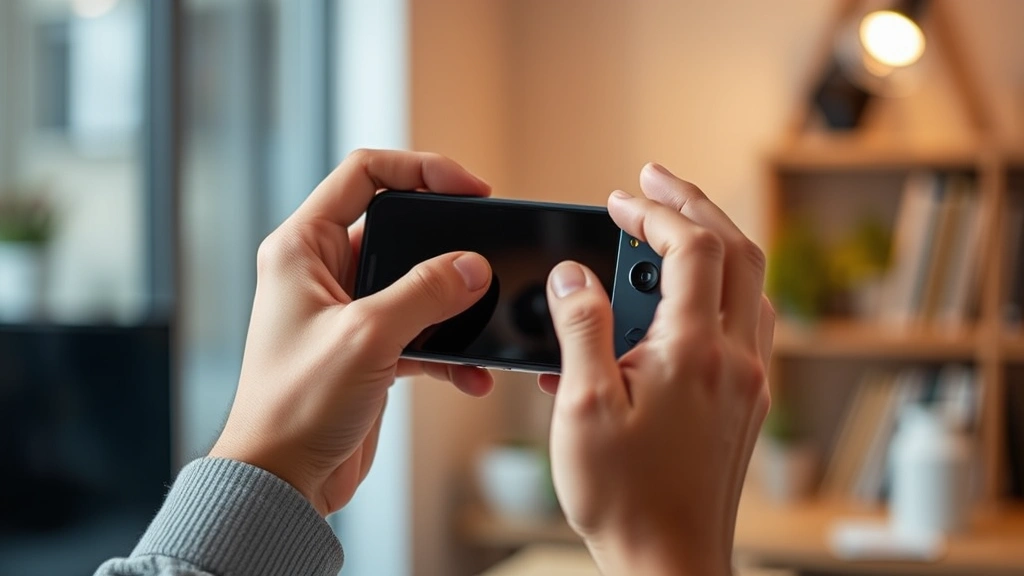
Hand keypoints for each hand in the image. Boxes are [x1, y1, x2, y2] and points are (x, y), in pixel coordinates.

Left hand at [210, 149, 496, 515]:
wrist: (281, 480)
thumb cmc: (295, 406)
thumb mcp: (367, 337)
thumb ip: (425, 294)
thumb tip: (472, 267)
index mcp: (303, 247)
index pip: (364, 173)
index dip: (421, 169)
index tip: (471, 188)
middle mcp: (322, 271)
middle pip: (398, 228)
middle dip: (446, 245)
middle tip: (486, 252)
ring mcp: (346, 311)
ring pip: (415, 284)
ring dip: (452, 306)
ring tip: (485, 322)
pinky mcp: (367, 349)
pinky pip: (418, 331)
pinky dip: (447, 349)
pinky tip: (470, 374)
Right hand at [539, 163, 774, 575]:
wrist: (669, 560)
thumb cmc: (625, 496)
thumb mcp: (583, 409)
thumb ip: (580, 330)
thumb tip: (573, 275)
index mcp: (694, 353)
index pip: (689, 249)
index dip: (654, 212)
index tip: (619, 198)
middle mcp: (736, 358)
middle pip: (736, 250)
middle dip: (695, 203)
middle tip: (656, 179)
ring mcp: (750, 379)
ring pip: (751, 282)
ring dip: (716, 240)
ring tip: (675, 221)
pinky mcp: (748, 401)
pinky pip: (750, 318)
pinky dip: (724, 283)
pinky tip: (693, 290)